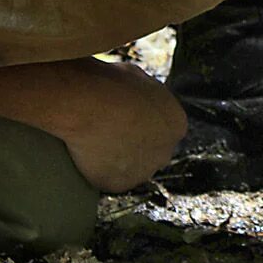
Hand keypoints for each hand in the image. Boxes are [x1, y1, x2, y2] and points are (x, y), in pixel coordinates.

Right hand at [51, 61, 186, 192]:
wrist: (88, 104)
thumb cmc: (109, 85)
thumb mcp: (136, 78)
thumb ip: (144, 95)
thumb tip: (135, 96)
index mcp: (176, 124)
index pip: (163, 130)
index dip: (143, 125)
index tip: (124, 121)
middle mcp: (166, 151)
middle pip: (151, 152)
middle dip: (134, 145)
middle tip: (109, 134)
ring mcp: (144, 171)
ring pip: (131, 168)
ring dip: (118, 160)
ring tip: (94, 143)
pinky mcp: (120, 184)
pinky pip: (109, 178)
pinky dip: (98, 170)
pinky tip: (86, 154)